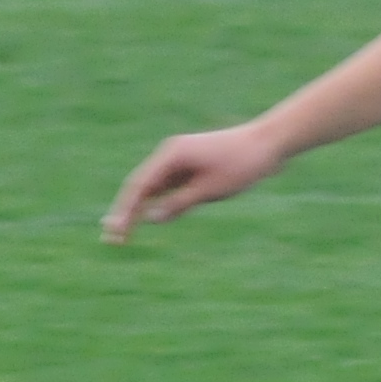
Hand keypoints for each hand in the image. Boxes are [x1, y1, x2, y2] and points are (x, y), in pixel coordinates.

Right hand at [104, 123, 286, 240]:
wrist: (268, 143)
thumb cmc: (241, 165)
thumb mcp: (209, 190)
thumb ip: (178, 204)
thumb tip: (150, 217)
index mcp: (172, 155)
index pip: (139, 186)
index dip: (124, 210)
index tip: (114, 231)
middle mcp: (171, 155)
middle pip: (141, 187)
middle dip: (125, 212)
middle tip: (111, 238)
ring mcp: (181, 160)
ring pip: (153, 188)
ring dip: (139, 209)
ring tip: (123, 232)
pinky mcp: (192, 166)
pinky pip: (169, 186)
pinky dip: (158, 202)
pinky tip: (148, 218)